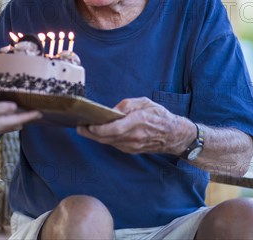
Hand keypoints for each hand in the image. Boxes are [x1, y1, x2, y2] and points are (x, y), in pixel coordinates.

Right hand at [0, 102, 41, 136]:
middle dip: (26, 118)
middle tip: (35, 112)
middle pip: (16, 124)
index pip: (19, 120)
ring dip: (18, 119)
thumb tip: (15, 107)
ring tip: (25, 113)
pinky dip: (9, 119)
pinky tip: (8, 114)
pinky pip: (3, 124)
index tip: (40, 112)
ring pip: (10, 125)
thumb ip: (1, 108)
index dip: (30, 116)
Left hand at [77, 97, 191, 154]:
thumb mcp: (145, 102)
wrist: (174, 135)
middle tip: (78, 126)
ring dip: (95, 137)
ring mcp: (132, 146)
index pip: (114, 129)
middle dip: (90, 133)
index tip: (87, 124)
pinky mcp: (131, 150)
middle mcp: (134, 136)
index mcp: (137, 122)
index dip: (98, 129)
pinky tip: (99, 133)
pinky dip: (105, 139)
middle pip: (106, 138)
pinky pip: (114, 144)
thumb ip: (127, 105)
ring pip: (108, 143)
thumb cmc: (159, 116)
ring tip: (84, 128)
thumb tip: (112, 110)